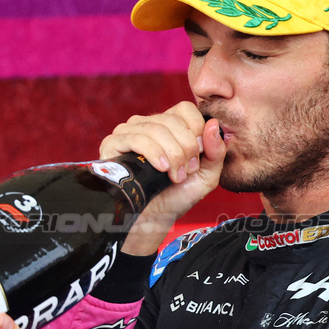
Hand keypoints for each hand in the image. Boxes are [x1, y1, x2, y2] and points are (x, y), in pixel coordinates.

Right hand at [99, 102, 226, 254]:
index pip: (185, 109)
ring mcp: (128, 131)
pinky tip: (161, 169)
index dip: (196, 131)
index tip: (198, 157)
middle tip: (186, 171)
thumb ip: (216, 150)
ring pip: (156, 128)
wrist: (154, 218)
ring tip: (174, 175)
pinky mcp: (113, 144)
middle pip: (172, 120)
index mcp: (169, 125)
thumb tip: (213, 124)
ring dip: (172, 155)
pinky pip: (136, 138)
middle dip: (186, 148)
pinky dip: (153, 153)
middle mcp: (148, 123)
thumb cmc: (178, 195)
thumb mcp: (207, 174)